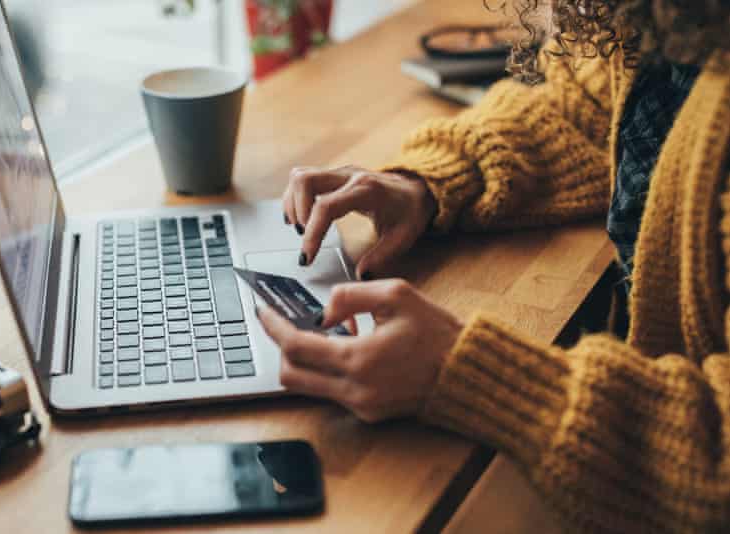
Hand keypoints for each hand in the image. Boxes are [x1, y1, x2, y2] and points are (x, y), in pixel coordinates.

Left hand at [256, 279, 462, 422]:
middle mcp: (354, 389)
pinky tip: (347, 348)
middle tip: (284, 324)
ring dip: (305, 360)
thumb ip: (350, 295)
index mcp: (358, 359)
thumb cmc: (436, 332)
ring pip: (307, 386)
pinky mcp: (368, 413)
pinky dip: (328, 370)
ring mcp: (360, 406)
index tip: (262, 311)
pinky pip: (331, 392)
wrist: (466, 373)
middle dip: (281, 347)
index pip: (296, 347)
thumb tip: (322, 311)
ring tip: (324, 333)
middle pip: (290, 375)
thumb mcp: (396, 295)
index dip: (273, 327)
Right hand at [282, 165, 435, 278]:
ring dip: (293, 203)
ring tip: (301, 228)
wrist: (417, 188)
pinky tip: (301, 218)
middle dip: (297, 212)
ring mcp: (339, 173)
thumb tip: (361, 275)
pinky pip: (304, 178)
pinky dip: (295, 198)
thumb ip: (381, 257)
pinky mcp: (333, 175)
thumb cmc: (409, 211)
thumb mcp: (403, 237)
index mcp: (366, 191)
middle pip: (305, 181)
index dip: (312, 232)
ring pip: (300, 176)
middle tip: (304, 237)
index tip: (307, 256)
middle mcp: (349, 176)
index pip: (326, 206)